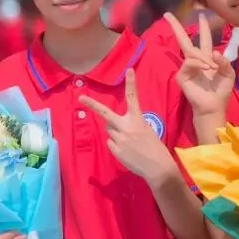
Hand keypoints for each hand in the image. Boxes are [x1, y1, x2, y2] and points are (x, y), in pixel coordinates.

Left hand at [79, 68, 173, 185]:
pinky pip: (110, 143)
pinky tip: (127, 151)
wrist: (158, 167)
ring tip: (129, 142)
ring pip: (109, 130)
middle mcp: (126, 127)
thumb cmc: (155, 148)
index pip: (133, 98)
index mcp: (138, 119)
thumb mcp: (147, 130)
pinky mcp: (115, 150)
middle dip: (93, 105)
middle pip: (106, 114)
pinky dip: (116, 145)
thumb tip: (115, 125)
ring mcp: (120, 139)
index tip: (129, 70)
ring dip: (115, 133)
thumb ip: (132, 124)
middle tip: (81, 98)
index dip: (131, 84)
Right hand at [166, 12, 233, 116]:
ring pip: (191, 52)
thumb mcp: (228, 74)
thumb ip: (223, 61)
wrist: (213, 107)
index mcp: (206, 59)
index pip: (203, 39)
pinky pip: (189, 62)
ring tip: (212, 68)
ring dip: (203, 58)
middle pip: (184, 40)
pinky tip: (207, 69)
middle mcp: (194, 61)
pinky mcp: (181, 75)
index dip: (203, 28)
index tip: (201, 15)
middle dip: (176, 27)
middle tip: (167, 14)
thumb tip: (212, 52)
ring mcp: (186, 68)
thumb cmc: (221, 91)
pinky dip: (199, 63)